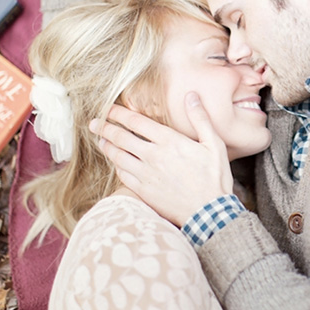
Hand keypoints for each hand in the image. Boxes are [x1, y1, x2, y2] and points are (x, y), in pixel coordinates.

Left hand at [90, 93, 232, 226]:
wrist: (209, 212)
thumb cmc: (214, 177)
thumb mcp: (214, 144)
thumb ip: (200, 118)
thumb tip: (191, 96)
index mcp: (170, 141)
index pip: (137, 122)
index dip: (120, 113)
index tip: (109, 109)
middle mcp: (154, 156)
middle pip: (122, 138)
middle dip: (105, 128)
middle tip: (94, 123)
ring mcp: (146, 175)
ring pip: (118, 157)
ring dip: (107, 146)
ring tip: (100, 140)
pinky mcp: (144, 191)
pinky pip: (123, 175)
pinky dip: (116, 166)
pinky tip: (115, 162)